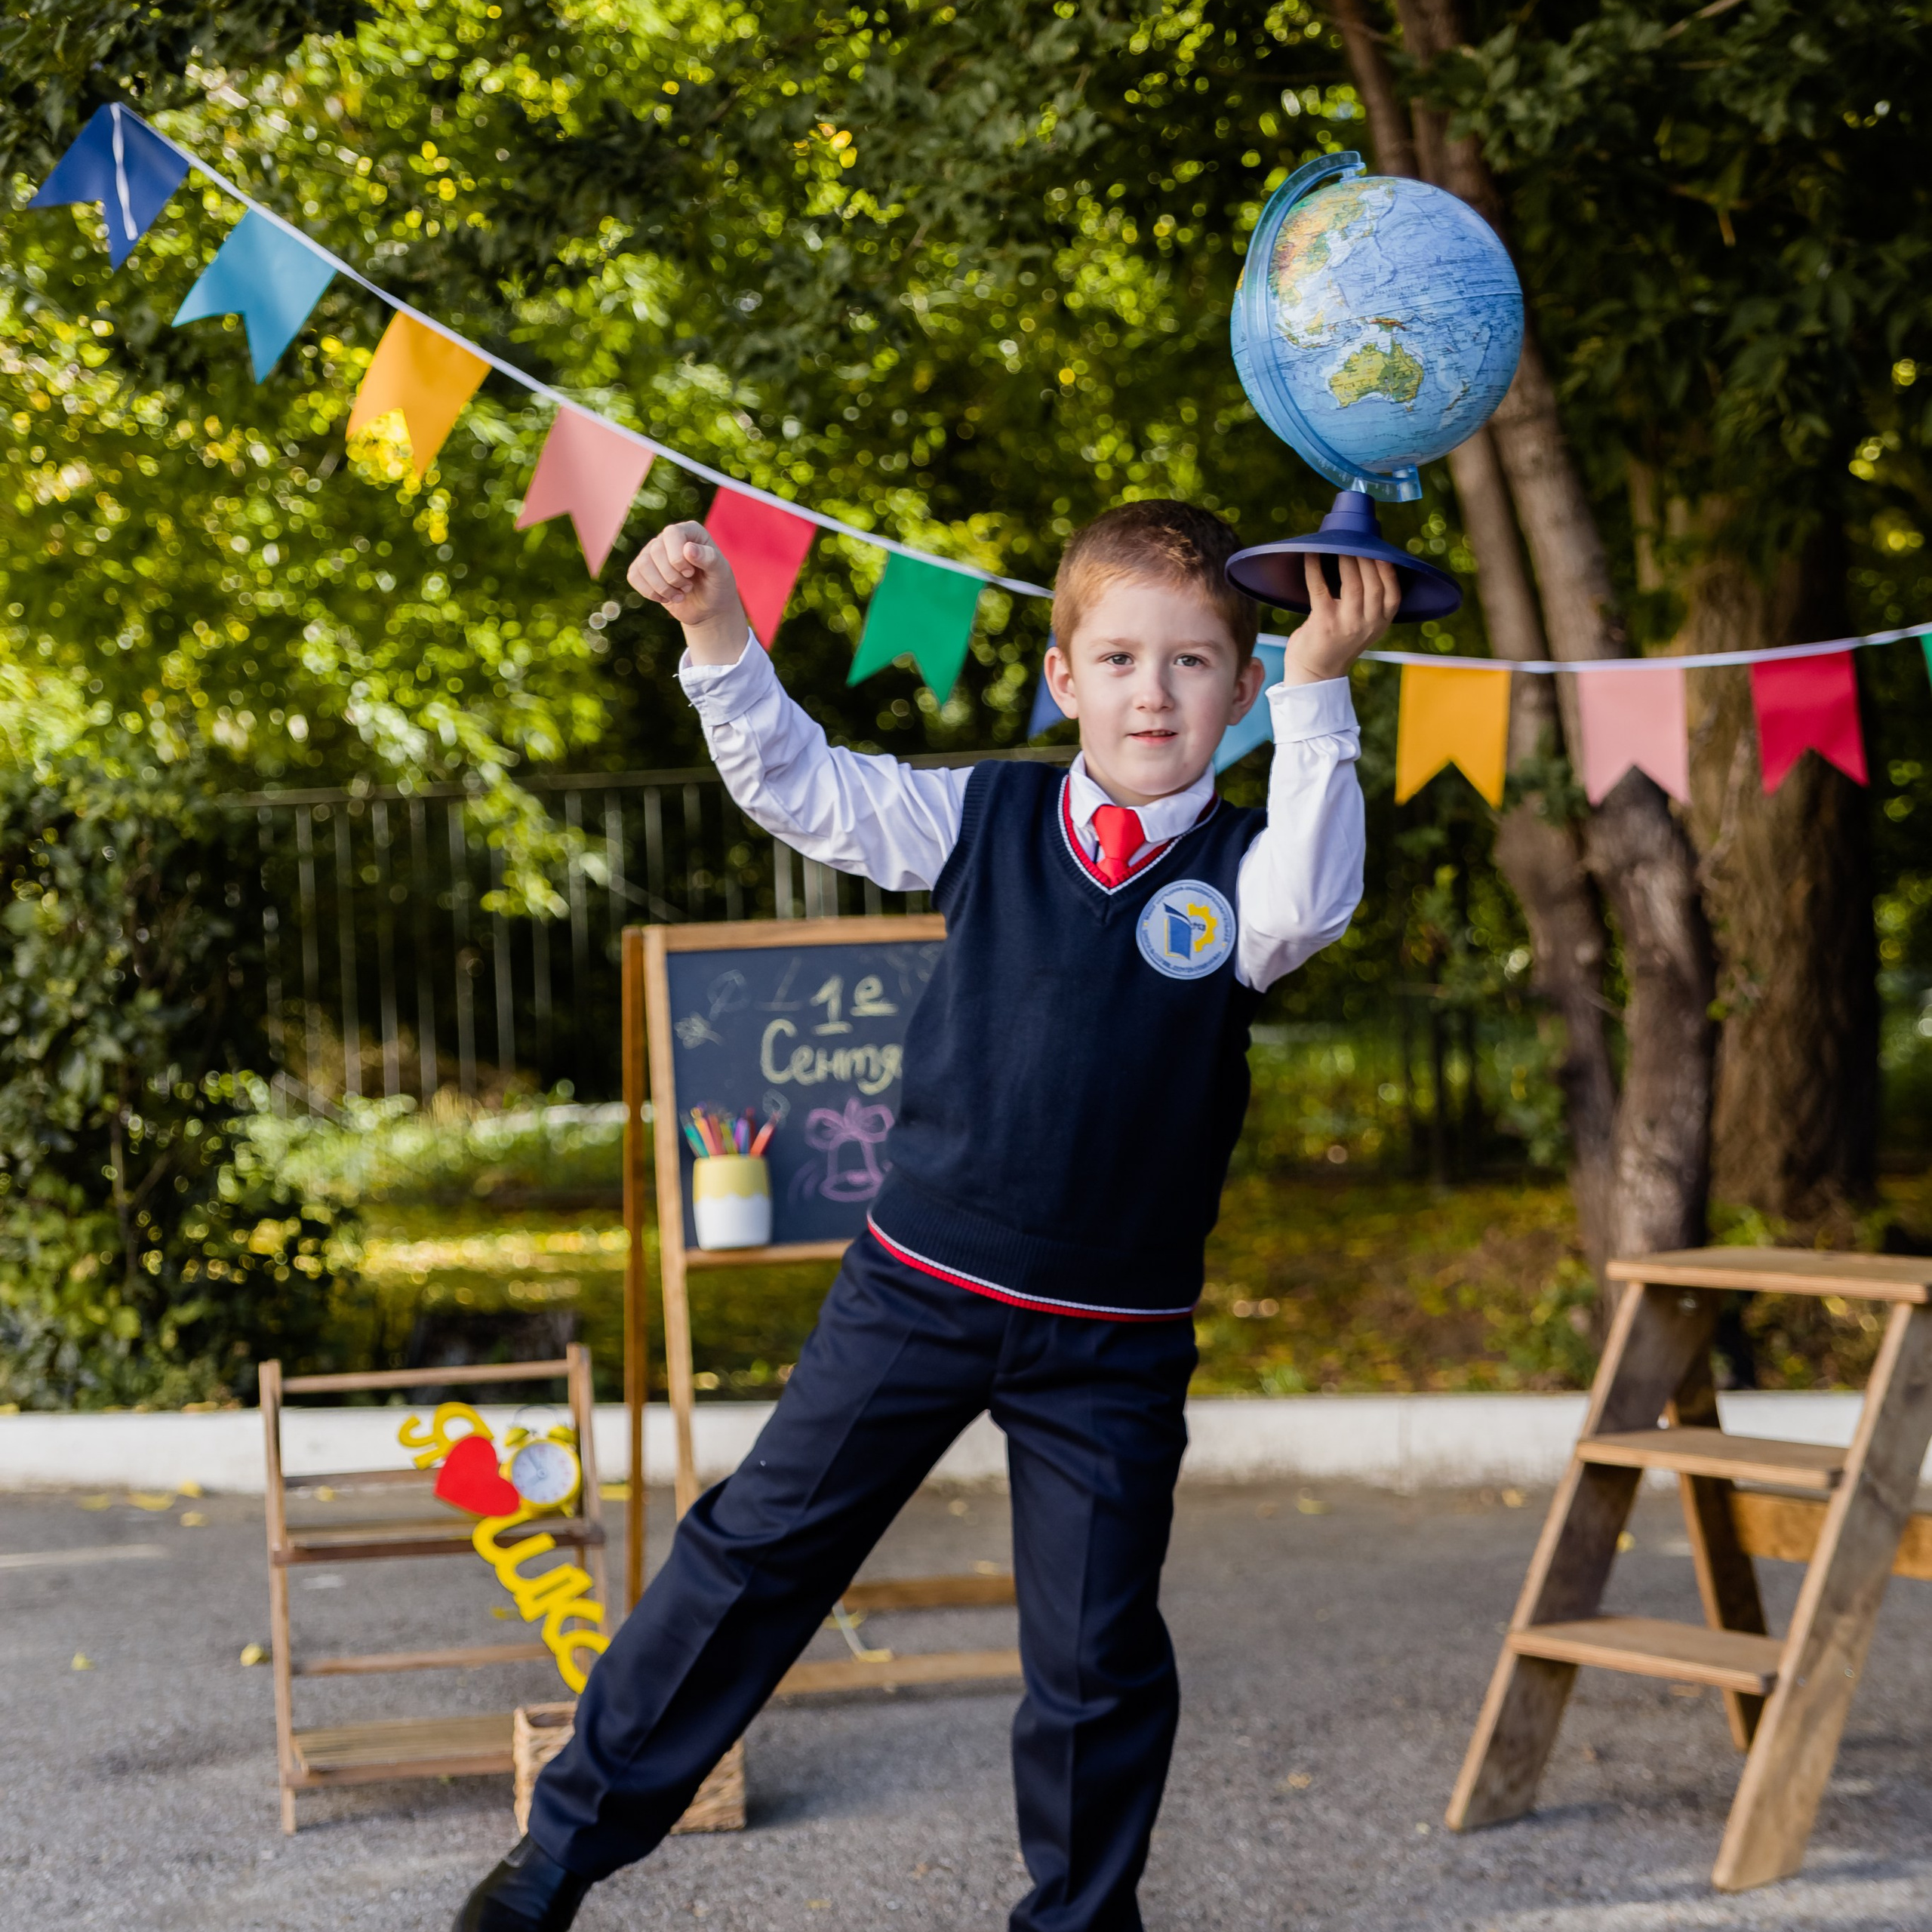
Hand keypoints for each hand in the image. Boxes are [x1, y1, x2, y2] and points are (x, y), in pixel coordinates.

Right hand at [627, 520, 748, 662]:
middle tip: (688, 587)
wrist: (708, 608)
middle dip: (672, 576)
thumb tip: (688, 548)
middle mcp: (669, 538)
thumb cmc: (718, 586)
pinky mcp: (643, 570)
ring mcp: (653, 553)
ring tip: (680, 595)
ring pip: (643, 564)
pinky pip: (634, 576)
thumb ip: (710, 559)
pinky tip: (667, 598)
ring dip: (662, 587)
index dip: (677, 556)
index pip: (672, 533)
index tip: (690, 573)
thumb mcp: (721, 573)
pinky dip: (650, 592)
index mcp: (690, 531)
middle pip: (655, 551)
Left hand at [1279, 552, 1401, 684]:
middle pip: (1374, 584)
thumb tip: (1368, 561)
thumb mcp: (1364, 625)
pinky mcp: (1323, 623)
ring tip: (1339, 545)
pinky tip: (1311, 554)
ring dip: (1346, 560)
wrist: (1315, 674)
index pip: (1393, 593)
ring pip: (1353, 585)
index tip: (1380, 550)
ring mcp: (1346, 625)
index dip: (1388, 569)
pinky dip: (1315, 568)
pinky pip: (1320, 588)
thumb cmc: (1338, 642)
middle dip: (1366, 559)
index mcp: (1381, 623)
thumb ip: (1370, 603)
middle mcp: (1368, 624)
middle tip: (1355, 542)